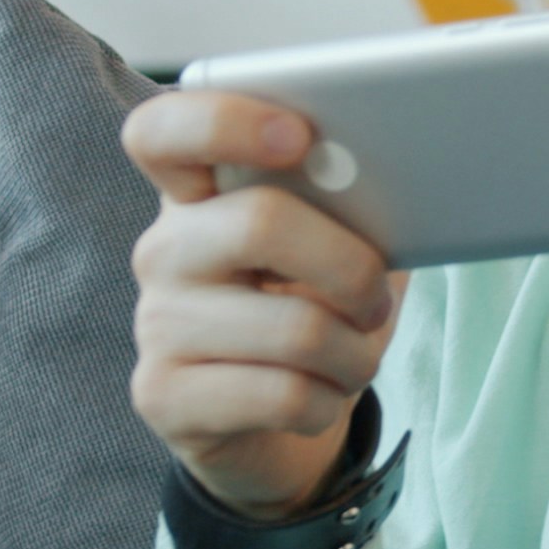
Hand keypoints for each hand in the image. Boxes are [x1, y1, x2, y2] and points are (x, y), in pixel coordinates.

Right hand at [122, 91, 406, 518]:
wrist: (275, 428)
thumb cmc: (313, 313)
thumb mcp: (336, 249)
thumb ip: (348, 203)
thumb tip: (393, 177)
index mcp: (197, 191)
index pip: (165, 129)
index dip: (226, 121)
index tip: (300, 135)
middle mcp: (163, 249)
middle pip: (260, 222)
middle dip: (352, 266)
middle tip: (376, 298)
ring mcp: (155, 324)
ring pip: (294, 327)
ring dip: (355, 352)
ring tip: (356, 357)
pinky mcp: (163, 396)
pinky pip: (283, 395)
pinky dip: (329, 402)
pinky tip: (320, 398)